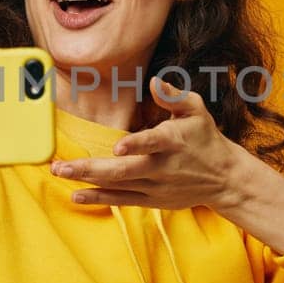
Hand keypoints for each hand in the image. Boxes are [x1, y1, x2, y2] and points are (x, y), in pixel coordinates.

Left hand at [50, 77, 247, 210]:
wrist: (224, 178)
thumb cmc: (205, 138)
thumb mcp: (197, 111)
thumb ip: (175, 96)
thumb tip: (154, 81)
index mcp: (173, 141)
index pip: (154, 143)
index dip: (136, 145)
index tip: (118, 147)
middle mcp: (162, 166)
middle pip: (124, 170)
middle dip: (90, 168)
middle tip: (61, 165)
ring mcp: (155, 186)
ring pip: (118, 186)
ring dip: (86, 180)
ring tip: (59, 173)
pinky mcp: (151, 199)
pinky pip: (122, 200)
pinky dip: (98, 198)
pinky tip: (76, 195)